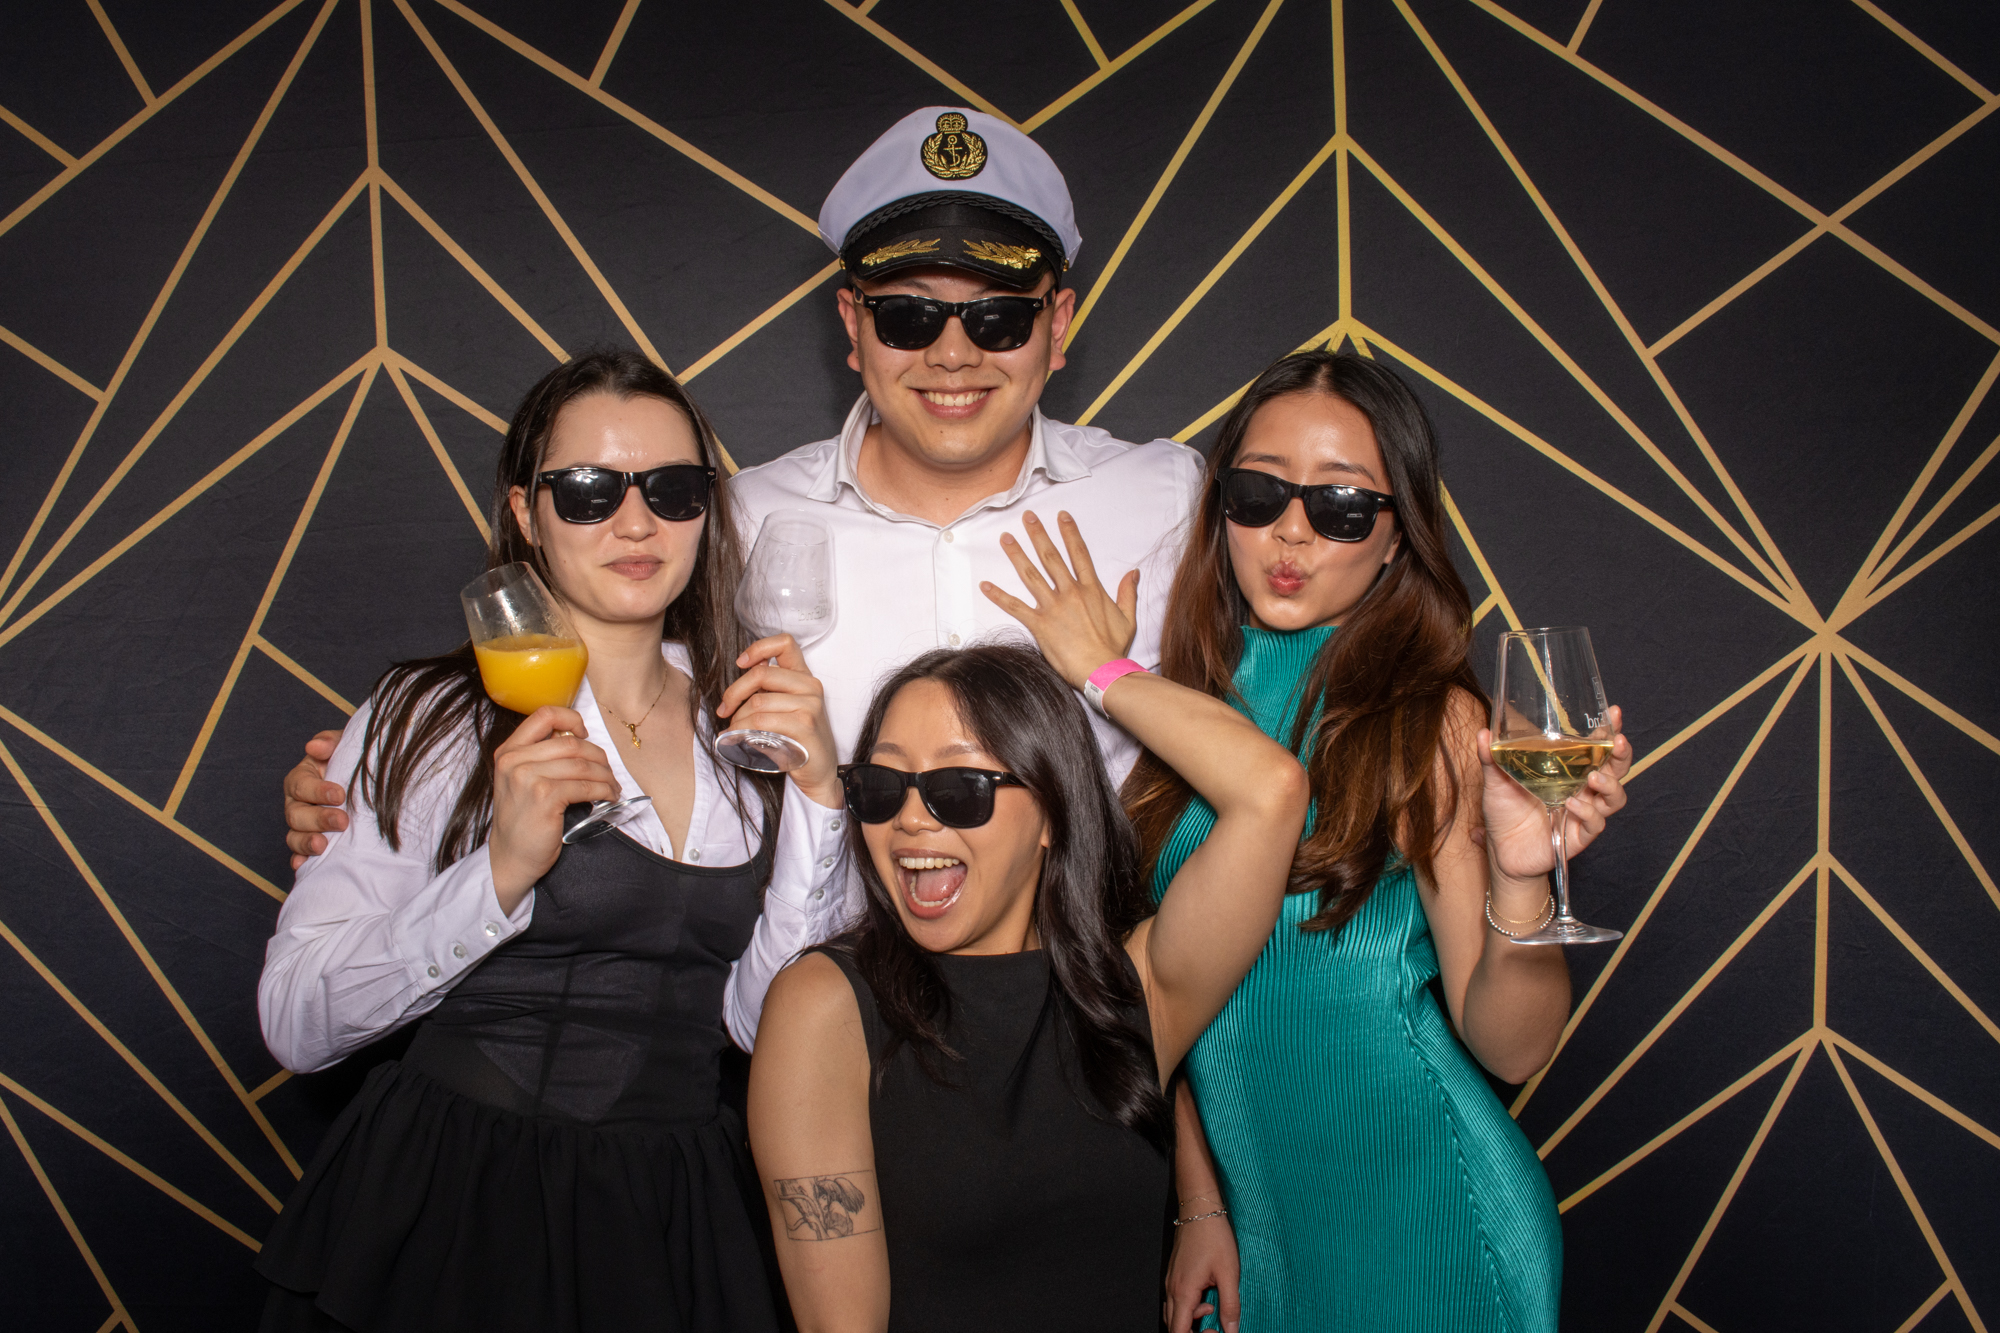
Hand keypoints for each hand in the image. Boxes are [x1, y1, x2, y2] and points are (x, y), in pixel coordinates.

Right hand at [284, 730, 346, 868]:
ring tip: (322, 846)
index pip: (301, 784)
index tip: (339, 794)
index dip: (317, 790)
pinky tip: (303, 866)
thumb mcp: (345, 746)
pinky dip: (300, 860)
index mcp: (303, 778)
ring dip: (306, 842)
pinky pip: (299, 854)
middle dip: (318, 818)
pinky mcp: (311, 843)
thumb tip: (314, 747)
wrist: (371, 782)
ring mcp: (303, 826)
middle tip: (342, 821)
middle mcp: (298, 803)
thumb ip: (331, 742)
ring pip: (294, 836)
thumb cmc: (354, 761)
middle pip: (296, 814)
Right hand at [488, 706, 620, 906]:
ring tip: (612, 787)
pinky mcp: (545, 797)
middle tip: (609, 772)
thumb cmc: (521, 820)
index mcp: (509, 751)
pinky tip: (609, 797)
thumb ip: (541, 757)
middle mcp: (514, 760)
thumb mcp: (520, 780)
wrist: (510, 857)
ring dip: (606, 776)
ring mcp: (528, 777)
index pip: (544, 715)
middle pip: (572, 743)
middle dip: (599, 757)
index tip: (585, 734)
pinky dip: (604, 791)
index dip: (572, 719)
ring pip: (582, 764)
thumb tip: (581, 741)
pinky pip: (586, 786)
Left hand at [717, 634, 841, 808]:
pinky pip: (763, 722)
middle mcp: (810, 686)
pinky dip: (744, 731)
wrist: (819, 772)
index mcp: (804, 677)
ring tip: (733, 730)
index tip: (741, 663)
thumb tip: (742, 678)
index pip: (785, 643)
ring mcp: (810, 706)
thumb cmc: (797, 740)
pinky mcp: (805, 727)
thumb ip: (770, 690)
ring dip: (737, 719)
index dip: (759, 647)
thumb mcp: (786, 708)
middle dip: (734, 692)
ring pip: (758, 703)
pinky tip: (739, 739)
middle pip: (761, 674)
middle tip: (724, 709)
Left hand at [978, 510, 1137, 690]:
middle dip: (1038, 534)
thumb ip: (1128, 592)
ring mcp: (1053, 607)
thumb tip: (1133, 572)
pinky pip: (1015, 607)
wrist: (1102, 670)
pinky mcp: (1040, 624)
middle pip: (1051, 557)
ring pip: (1031, 575)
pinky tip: (985, 585)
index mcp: (1091, 589)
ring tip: (1006, 538)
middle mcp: (1070, 592)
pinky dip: (999, 596)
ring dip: (1017, 555)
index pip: (1078, 554)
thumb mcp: (1127, 618)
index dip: (1070, 532)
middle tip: (1027, 517)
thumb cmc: (1114, 648)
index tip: (1061, 516)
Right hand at [1163, 1211, 1239, 1332]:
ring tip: (1213, 1306)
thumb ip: (1230, 1306)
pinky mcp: (1174, 1274)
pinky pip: (1174, 1301)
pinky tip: (1206, 1296)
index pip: (1178, 1332)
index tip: (1213, 1332)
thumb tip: (1232, 1331)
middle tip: (1214, 1326)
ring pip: (1172, 1314)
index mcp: (1184, 1292)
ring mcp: (1170, 1281)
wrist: (1199, 1210)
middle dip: (1192, 1332)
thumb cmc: (1214, 1237)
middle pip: (1173, 1326)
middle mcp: (1172, 1289)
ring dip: (1190, 1320)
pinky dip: (1188, 1308)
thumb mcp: (1229, 1274)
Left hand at [1479, 704, 1632, 881]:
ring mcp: (1583, 813)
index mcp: (1569, 771)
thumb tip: (1483, 733)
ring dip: (1610, 784)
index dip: (1609, 731)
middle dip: (1622, 754)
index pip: (1597, 748)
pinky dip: (1587, 812)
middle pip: (1616, 770)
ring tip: (1593, 776)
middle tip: (1618, 742)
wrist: (1500, 851)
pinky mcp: (1578, 835)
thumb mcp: (1496, 781)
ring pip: (1614, 798)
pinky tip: (1571, 803)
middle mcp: (1582, 790)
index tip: (1614, 712)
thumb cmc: (1504, 812)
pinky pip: (1595, 823)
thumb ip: (1492, 758)